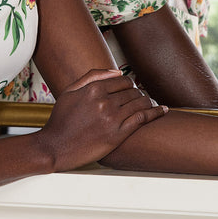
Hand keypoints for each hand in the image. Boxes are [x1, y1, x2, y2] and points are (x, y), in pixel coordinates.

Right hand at [36, 69, 166, 171]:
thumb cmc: (60, 121)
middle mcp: (104, 101)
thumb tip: (116, 71)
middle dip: (139, 94)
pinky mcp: (117, 134)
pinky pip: (142, 118)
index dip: (130, 84)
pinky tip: (162, 111)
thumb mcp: (70, 91)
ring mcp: (112, 118)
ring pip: (141, 103)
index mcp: (93, 89)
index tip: (132, 89)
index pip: (123, 80)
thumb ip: (91, 77)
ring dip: (149, 102)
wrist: (55, 147)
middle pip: (133, 91)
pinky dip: (155, 113)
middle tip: (141, 98)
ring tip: (152, 105)